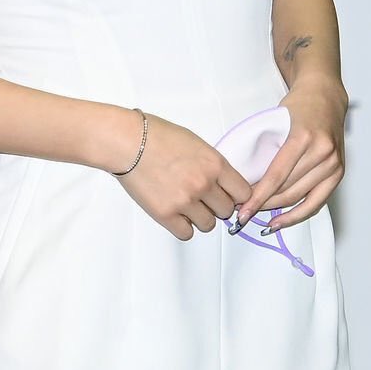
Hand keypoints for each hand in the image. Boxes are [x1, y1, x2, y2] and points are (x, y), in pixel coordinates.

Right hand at [113, 112, 253, 240]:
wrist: (127, 142)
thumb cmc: (157, 136)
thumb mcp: (196, 143)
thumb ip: (212, 165)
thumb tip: (221, 183)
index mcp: (214, 164)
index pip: (243, 193)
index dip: (235, 196)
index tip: (227, 195)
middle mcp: (204, 184)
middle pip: (227, 211)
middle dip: (216, 206)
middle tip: (202, 198)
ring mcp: (185, 201)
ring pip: (208, 224)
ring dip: (200, 217)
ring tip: (186, 205)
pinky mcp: (165, 214)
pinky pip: (186, 233)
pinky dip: (182, 226)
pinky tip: (175, 213)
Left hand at [233, 78, 347, 233]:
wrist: (325, 95)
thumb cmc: (299, 105)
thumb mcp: (276, 120)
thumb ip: (265, 148)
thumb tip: (244, 180)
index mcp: (303, 137)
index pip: (276, 176)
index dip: (257, 197)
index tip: (242, 210)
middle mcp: (322, 152)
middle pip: (288, 190)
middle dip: (263, 204)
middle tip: (243, 212)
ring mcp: (333, 163)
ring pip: (300, 197)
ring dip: (277, 210)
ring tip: (258, 216)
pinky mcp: (339, 172)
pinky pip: (317, 202)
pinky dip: (299, 214)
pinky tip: (282, 221)